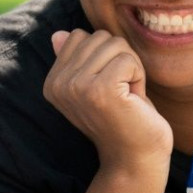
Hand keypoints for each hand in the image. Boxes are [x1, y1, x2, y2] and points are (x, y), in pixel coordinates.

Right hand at [44, 29, 171, 171]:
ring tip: (127, 96)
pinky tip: (133, 100)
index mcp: (53, 82)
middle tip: (121, 93)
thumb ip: (75, 60)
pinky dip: (139, 76)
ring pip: (115, 45)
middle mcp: (58, 84)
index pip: (80, 36)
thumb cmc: (121, 119)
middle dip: (120, 60)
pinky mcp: (99, 90)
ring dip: (131, 68)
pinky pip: (128, 59)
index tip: (108, 87)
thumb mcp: (95, 86)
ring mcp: (76, 87)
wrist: (134, 158)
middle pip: (99, 37)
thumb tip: (58, 34)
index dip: (104, 57)